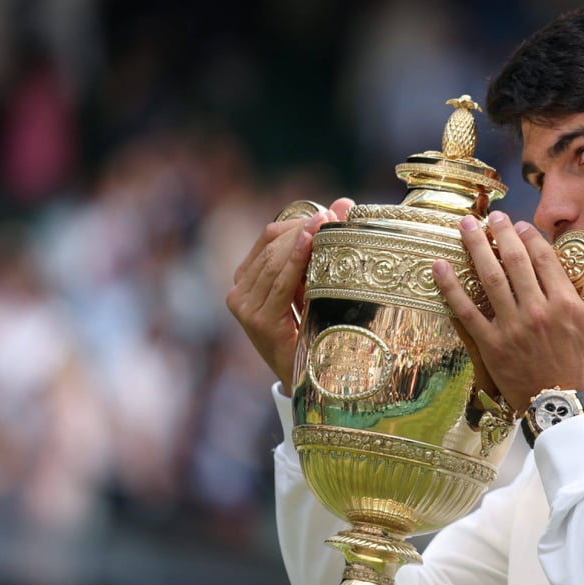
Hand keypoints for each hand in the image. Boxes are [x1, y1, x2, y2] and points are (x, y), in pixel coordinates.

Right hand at [227, 196, 354, 392]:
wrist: (312, 382)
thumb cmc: (315, 331)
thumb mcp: (317, 286)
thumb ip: (323, 247)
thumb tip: (343, 202)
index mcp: (249, 279)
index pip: (269, 237)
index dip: (299, 221)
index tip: (329, 212)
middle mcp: (240, 291)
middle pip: (271, 244)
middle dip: (305, 227)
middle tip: (335, 216)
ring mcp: (245, 307)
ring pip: (275, 259)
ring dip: (304, 239)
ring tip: (328, 224)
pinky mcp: (258, 322)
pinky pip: (280, 283)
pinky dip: (296, 261)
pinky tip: (312, 244)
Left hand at [433, 211, 583, 413]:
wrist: (563, 403)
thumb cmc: (582, 365)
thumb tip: (577, 270)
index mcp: (565, 303)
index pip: (544, 258)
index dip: (529, 237)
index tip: (519, 226)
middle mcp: (537, 310)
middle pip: (515, 261)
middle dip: (501, 233)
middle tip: (491, 216)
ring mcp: (512, 327)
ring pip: (490, 279)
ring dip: (475, 248)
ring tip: (465, 226)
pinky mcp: (492, 345)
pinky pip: (467, 312)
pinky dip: (451, 288)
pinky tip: (439, 267)